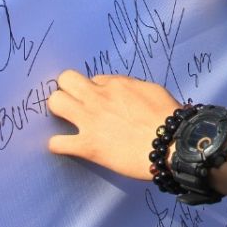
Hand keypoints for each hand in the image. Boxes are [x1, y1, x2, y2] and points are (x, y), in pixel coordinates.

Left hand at [47, 71, 180, 178]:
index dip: (95, 90)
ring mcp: (90, 121)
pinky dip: (58, 145)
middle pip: (65, 80)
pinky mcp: (87, 146)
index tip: (102, 101)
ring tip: (66, 121)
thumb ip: (130, 86)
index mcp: (115, 84)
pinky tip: (64, 146)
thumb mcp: (151, 89)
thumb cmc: (167, 116)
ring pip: (55, 102)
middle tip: (75, 104)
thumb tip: (119, 89)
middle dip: (67, 89)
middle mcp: (97, 98)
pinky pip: (57, 143)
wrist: (172, 143)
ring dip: (58, 111)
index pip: (92, 79)